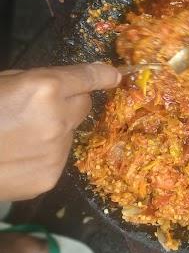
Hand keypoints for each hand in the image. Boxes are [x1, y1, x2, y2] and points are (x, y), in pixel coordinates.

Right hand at [0, 64, 119, 200]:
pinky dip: (44, 155)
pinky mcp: (50, 178)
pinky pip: (58, 159)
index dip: (102, 75)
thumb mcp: (4, 82)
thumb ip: (37, 82)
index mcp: (45, 88)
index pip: (87, 78)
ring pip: (70, 134)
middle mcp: (58, 119)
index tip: (115, 75)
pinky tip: (17, 157)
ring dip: (55, 130)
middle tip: (40, 107)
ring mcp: (57, 152)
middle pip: (84, 105)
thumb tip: (65, 84)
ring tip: (19, 137)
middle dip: (69, 102)